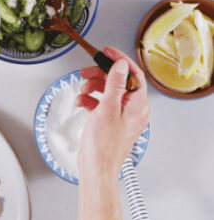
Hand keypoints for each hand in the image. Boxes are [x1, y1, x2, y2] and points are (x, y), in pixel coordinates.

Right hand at [76, 47, 149, 180]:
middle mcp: (133, 109)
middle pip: (119, 81)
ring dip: (93, 87)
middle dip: (101, 75)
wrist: (96, 167)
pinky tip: (82, 102)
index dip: (119, 60)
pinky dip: (91, 100)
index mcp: (138, 105)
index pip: (133, 74)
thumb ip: (115, 85)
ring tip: (82, 90)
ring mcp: (122, 116)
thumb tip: (120, 65)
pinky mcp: (111, 121)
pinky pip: (102, 103)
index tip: (106, 52)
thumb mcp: (107, 109)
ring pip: (109, 91)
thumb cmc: (103, 145)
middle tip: (86, 72)